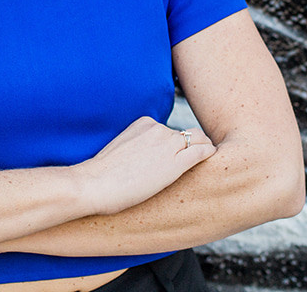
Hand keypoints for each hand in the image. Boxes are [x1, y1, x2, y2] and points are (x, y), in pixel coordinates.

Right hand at [76, 116, 215, 215]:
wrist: (94, 184)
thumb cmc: (101, 175)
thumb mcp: (119, 150)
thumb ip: (135, 147)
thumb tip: (141, 160)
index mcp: (144, 123)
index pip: (169, 130)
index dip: (174, 144)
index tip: (175, 156)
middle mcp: (158, 129)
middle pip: (186, 134)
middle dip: (192, 145)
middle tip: (196, 159)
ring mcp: (168, 144)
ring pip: (199, 140)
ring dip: (203, 150)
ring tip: (206, 162)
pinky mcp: (176, 163)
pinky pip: (203, 152)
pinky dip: (209, 155)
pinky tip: (211, 161)